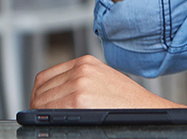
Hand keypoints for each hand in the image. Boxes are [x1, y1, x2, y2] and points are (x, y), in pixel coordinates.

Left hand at [28, 56, 177, 109]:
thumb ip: (80, 81)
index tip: (38, 103)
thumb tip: (56, 95)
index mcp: (85, 63)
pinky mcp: (80, 100)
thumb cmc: (128, 103)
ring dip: (41, 113)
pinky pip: (51, 110)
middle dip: (38, 104)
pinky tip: (52, 122)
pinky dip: (47, 118)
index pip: (46, 77)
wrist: (148, 112)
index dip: (39, 93)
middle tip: (40, 117)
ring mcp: (79, 84)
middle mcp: (80, 70)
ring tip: (47, 121)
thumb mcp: (103, 81)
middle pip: (41, 89)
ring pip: (42, 100)